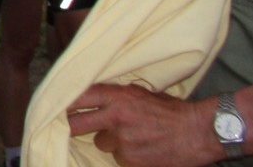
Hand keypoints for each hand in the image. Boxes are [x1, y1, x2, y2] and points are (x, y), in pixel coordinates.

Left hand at [67, 84, 219, 165]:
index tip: (53, 108)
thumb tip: (93, 97)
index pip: (78, 98)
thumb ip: (116, 96)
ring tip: (133, 137)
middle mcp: (115, 117)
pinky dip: (127, 156)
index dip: (63, 104)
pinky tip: (143, 150)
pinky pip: (119, 159)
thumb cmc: (172, 111)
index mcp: (117, 96)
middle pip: (77, 125)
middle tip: (67, 128)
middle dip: (71, 127)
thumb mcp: (141, 93)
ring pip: (101, 143)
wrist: (199, 132)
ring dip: (111, 142)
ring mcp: (122, 141)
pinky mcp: (131, 160)